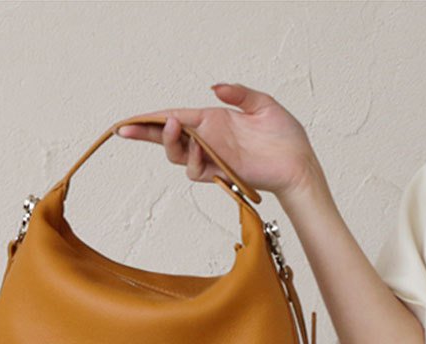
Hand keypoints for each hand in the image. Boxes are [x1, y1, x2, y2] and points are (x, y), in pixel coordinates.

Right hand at [115, 83, 320, 197]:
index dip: (150, 119)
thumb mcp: (262, 104)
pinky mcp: (218, 174)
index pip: (174, 117)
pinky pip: (195, 170)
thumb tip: (214, 88)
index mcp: (212, 120)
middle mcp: (207, 139)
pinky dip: (192, 158)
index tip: (128, 121)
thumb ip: (238, 94)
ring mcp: (211, 158)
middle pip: (166, 138)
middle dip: (144, 133)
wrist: (297, 163)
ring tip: (173, 126)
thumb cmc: (285, 136)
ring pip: (176, 155)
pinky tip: (198, 147)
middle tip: (128, 128)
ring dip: (170, 141)